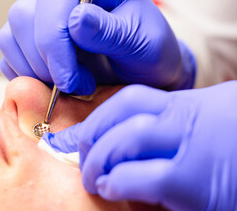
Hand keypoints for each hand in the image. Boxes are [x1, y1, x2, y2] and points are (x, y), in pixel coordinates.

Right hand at [0, 0, 195, 94]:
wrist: (143, 73)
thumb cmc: (148, 54)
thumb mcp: (142, 43)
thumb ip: (110, 31)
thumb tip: (75, 20)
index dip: (55, 41)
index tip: (70, 79)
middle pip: (23, 15)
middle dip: (44, 60)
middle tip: (74, 84)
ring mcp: (43, 15)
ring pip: (10, 36)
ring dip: (34, 70)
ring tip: (69, 84)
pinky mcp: (32, 40)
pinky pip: (9, 55)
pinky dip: (25, 75)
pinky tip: (53, 83)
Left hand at [43, 81, 236, 210]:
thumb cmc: (233, 138)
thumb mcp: (204, 119)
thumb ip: (168, 122)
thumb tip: (122, 132)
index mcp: (186, 104)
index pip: (127, 101)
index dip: (94, 119)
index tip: (68, 137)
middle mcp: (187, 119)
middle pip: (120, 119)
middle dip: (89, 140)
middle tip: (78, 158)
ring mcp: (193, 149)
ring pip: (127, 141)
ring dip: (98, 161)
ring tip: (92, 178)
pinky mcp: (198, 184)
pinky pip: (143, 177)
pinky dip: (119, 182)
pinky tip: (111, 188)